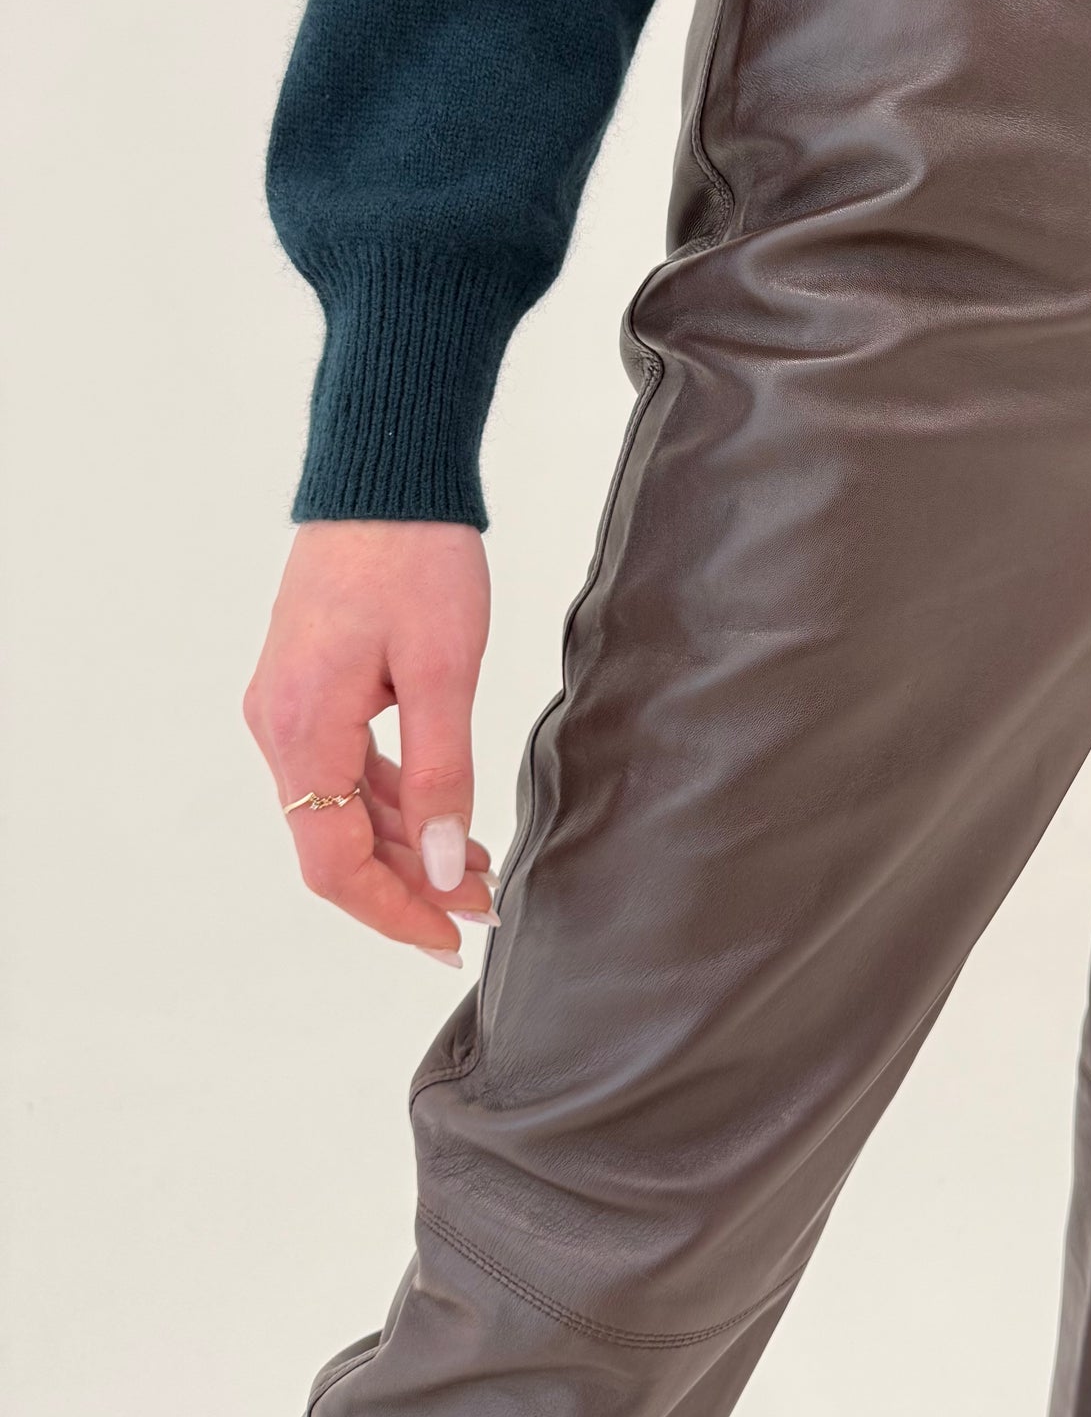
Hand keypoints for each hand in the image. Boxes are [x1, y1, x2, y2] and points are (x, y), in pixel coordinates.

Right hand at [244, 522, 495, 961]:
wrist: (383, 477)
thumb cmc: (415, 558)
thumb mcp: (445, 672)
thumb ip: (445, 774)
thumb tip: (449, 867)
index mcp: (302, 729)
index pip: (333, 863)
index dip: (394, 912)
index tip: (453, 938)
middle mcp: (279, 727)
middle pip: (334, 844)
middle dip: (410, 886)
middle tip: (485, 910)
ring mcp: (288, 708)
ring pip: (341, 809)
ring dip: (407, 847)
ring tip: (480, 871)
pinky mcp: (309, 688)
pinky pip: (345, 769)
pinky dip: (394, 801)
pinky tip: (446, 818)